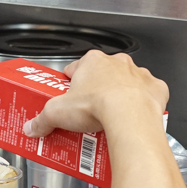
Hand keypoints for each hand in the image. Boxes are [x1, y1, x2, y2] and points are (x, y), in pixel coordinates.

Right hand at [23, 50, 168, 137]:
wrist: (130, 116)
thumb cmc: (99, 105)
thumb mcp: (57, 113)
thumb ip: (41, 119)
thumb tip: (32, 126)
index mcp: (92, 61)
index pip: (75, 69)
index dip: (68, 84)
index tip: (66, 98)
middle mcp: (116, 63)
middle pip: (101, 76)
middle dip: (94, 91)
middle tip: (85, 111)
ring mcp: (137, 74)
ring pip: (125, 83)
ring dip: (118, 96)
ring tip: (108, 118)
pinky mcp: (154, 89)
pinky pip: (146, 94)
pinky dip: (140, 104)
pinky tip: (130, 118)